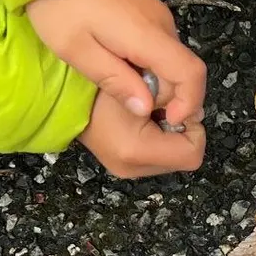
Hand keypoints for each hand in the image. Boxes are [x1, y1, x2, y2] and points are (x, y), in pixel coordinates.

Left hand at [27, 0, 206, 127]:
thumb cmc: (60, 6)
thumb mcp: (76, 51)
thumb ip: (114, 80)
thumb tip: (145, 109)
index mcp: (146, 35)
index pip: (191, 73)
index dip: (188, 101)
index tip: (168, 119)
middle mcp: (162, 25)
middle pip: (182, 71)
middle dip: (163, 95)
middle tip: (128, 102)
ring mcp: (159, 16)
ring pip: (172, 61)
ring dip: (154, 80)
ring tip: (120, 82)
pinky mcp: (152, 14)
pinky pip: (161, 49)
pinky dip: (149, 65)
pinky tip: (121, 64)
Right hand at [80, 89, 205, 179]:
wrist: (62, 101)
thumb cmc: (98, 89)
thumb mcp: (141, 84)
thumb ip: (172, 95)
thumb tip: (193, 108)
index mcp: (138, 152)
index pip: (193, 152)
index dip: (191, 126)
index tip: (175, 108)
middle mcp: (135, 170)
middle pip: (185, 155)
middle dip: (181, 129)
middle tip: (162, 108)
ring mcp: (130, 171)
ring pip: (174, 155)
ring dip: (170, 133)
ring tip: (150, 113)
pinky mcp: (126, 167)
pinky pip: (159, 155)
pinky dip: (159, 138)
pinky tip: (143, 122)